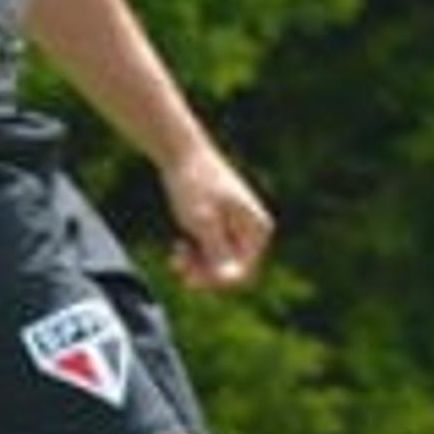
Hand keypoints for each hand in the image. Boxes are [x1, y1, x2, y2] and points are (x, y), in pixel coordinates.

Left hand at [160, 143, 272, 290]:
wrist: (182, 153)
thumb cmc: (194, 183)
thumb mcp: (202, 221)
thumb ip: (218, 252)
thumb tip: (231, 279)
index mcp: (257, 229)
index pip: (243, 272)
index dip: (216, 281)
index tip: (189, 277)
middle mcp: (253, 231)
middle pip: (233, 271)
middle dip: (205, 273)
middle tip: (177, 265)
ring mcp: (238, 229)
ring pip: (220, 264)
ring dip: (197, 266)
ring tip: (176, 254)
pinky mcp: (224, 226)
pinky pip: (213, 253)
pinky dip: (196, 255)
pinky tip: (179, 247)